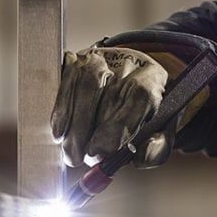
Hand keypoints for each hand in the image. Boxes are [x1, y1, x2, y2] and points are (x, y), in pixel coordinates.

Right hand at [51, 47, 173, 167]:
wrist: (125, 80)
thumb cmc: (140, 111)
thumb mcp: (156, 132)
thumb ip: (155, 149)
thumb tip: (139, 158)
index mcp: (153, 76)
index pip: (140, 94)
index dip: (119, 125)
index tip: (103, 151)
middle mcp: (128, 61)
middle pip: (109, 92)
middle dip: (93, 131)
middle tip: (85, 158)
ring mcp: (99, 57)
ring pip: (85, 86)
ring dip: (76, 125)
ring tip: (72, 153)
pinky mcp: (76, 60)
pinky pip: (66, 83)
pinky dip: (61, 110)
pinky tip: (60, 132)